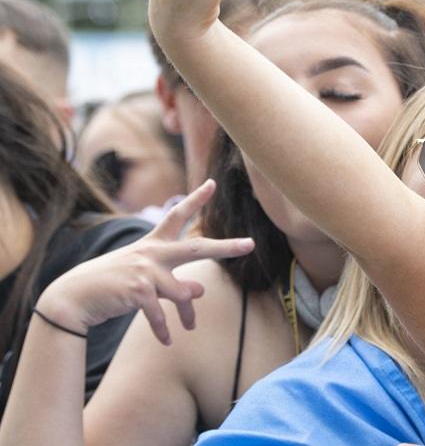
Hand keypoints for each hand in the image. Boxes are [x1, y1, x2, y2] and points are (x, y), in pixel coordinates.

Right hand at [36, 180, 253, 345]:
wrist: (75, 296)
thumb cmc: (113, 284)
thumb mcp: (144, 278)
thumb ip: (173, 280)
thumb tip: (201, 289)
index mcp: (152, 243)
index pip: (177, 216)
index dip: (195, 199)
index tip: (212, 183)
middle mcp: (152, 253)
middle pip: (196, 248)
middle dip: (225, 247)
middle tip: (249, 245)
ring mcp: (146, 271)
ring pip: (184, 293)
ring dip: (189, 314)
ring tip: (191, 327)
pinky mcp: (138, 291)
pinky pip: (161, 315)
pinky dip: (165, 329)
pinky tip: (168, 341)